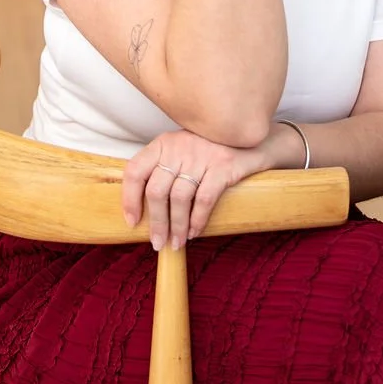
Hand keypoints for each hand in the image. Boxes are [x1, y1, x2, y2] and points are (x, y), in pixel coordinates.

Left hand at [122, 128, 269, 250]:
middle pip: (156, 190)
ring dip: (177, 226)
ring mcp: (201, 155)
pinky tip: (195, 232)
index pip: (135, 170)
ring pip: (179, 198)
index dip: (129, 199)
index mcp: (163, 144)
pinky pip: (204, 199)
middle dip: (156, 222)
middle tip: (158, 243)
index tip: (133, 222)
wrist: (253, 140)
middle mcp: (179, 146)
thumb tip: (144, 211)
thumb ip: (164, 170)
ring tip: (177, 242)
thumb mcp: (182, 152)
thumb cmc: (211, 152)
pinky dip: (197, 220)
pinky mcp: (223, 165)